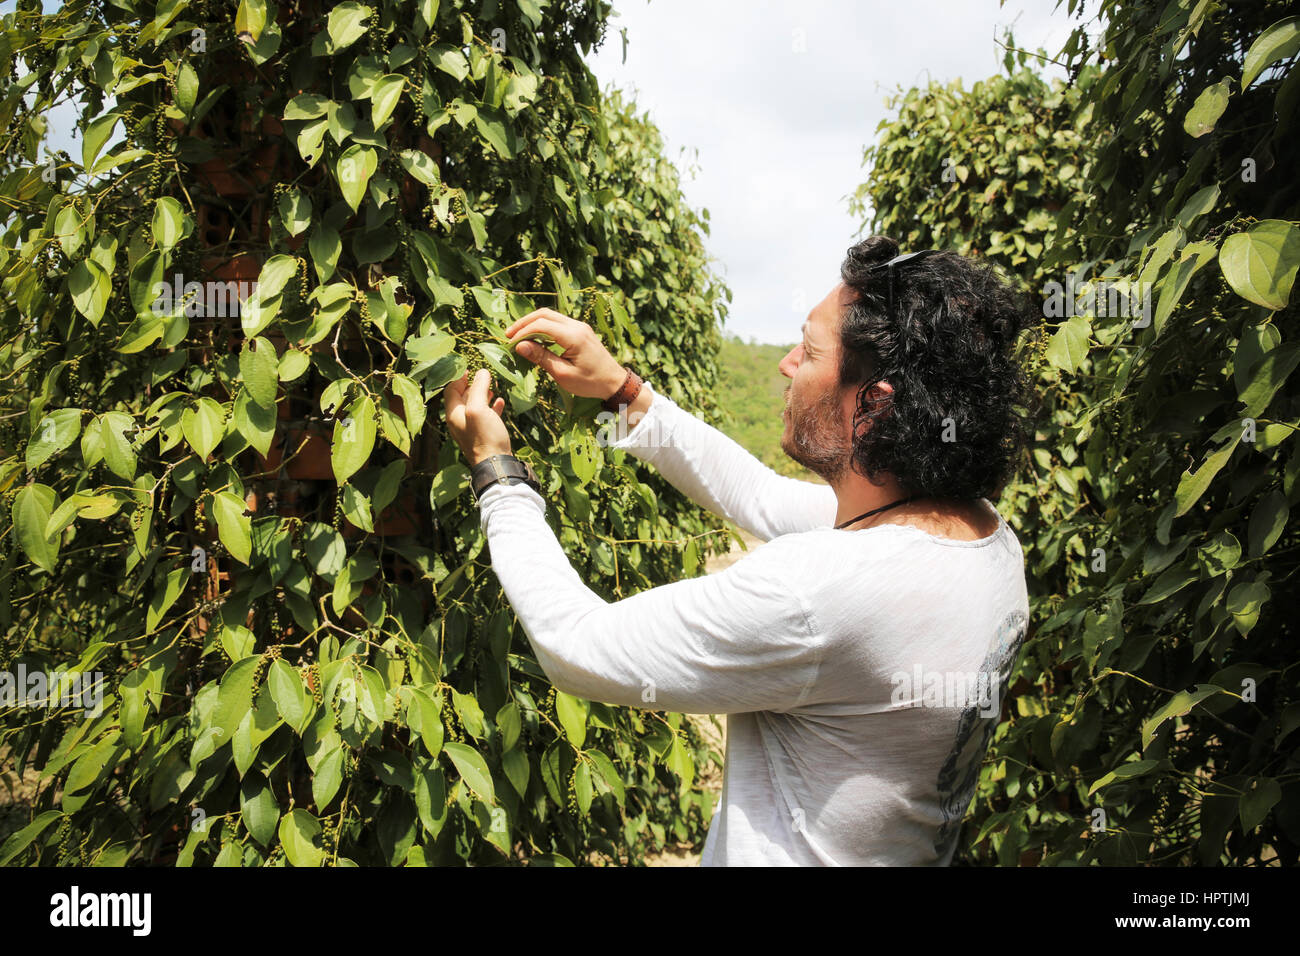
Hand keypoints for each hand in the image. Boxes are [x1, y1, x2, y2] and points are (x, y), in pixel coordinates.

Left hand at [443, 368, 511, 465]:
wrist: (496, 464)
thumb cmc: (485, 436)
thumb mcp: (479, 409)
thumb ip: (479, 389)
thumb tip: (482, 372)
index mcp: (453, 414)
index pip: (451, 390)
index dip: (459, 377)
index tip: (470, 367)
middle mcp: (459, 421)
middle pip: (462, 398)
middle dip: (472, 385)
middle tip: (482, 375)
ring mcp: (471, 429)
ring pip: (474, 407)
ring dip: (482, 395)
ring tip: (491, 386)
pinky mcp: (484, 434)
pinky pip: (485, 416)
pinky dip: (491, 407)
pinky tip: (499, 402)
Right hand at [504, 307, 627, 398]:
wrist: (614, 382)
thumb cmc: (590, 382)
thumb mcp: (563, 374)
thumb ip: (541, 357)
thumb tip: (520, 346)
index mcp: (573, 336)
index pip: (541, 325)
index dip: (523, 331)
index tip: (510, 343)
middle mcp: (577, 326)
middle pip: (544, 314)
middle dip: (524, 322)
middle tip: (509, 335)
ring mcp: (579, 326)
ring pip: (550, 316)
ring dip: (532, 323)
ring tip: (518, 337)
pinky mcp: (580, 330)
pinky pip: (557, 323)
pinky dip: (542, 327)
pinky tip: (534, 339)